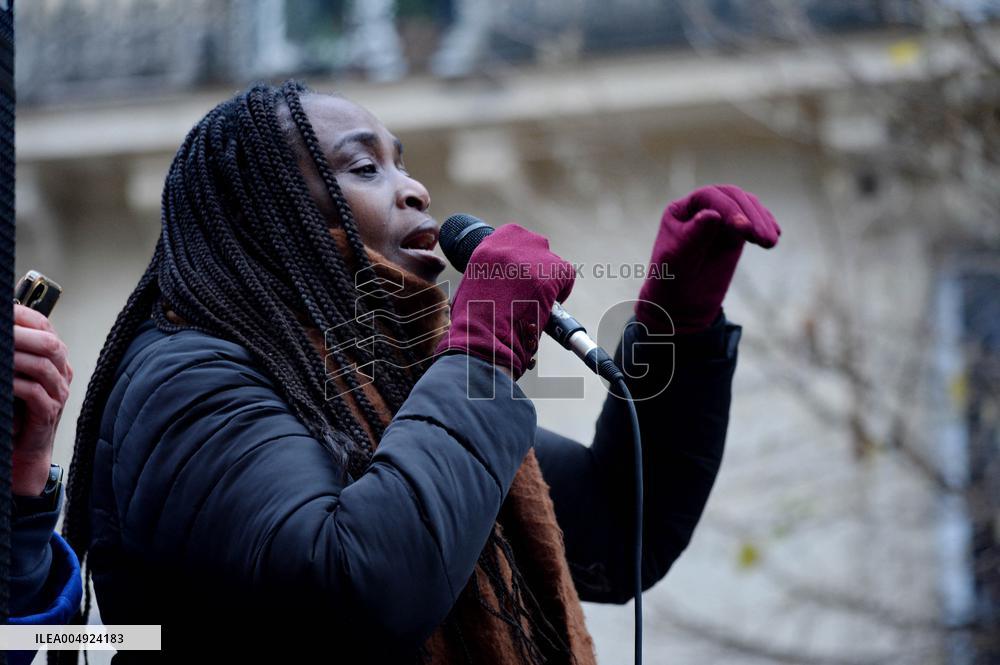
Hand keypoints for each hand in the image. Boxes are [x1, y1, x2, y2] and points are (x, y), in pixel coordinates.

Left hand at [12, 304, 72, 495]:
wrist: (23, 453)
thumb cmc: (16, 413)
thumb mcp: (14, 377)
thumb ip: (12, 355)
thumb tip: (1, 332)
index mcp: (53, 359)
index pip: (45, 326)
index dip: (23, 315)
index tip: (3, 311)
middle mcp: (60, 373)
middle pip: (49, 342)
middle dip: (19, 333)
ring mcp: (58, 393)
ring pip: (42, 365)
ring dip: (13, 356)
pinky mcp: (48, 413)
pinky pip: (34, 392)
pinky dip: (14, 383)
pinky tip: (2, 381)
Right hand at [434, 224, 574, 380]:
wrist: (483, 337)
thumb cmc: (474, 321)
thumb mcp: (473, 284)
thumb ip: (489, 271)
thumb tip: (503, 276)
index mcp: (487, 246)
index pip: (512, 236)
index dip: (519, 256)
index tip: (519, 273)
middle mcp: (510, 244)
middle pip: (534, 244)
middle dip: (535, 265)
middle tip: (530, 289)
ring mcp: (532, 257)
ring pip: (551, 261)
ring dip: (548, 278)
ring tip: (537, 301)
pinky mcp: (550, 273)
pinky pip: (566, 275)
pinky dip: (562, 290)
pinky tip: (549, 304)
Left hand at [635, 184, 780, 333]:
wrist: (680, 300)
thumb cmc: (671, 277)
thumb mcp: (677, 257)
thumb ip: (694, 235)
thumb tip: (713, 214)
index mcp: (682, 209)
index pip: (709, 196)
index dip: (728, 208)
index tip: (743, 228)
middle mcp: (702, 207)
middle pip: (732, 197)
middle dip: (750, 215)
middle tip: (763, 238)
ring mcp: (721, 218)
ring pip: (747, 206)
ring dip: (761, 221)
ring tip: (770, 242)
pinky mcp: (735, 232)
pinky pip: (754, 221)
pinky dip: (766, 225)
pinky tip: (775, 235)